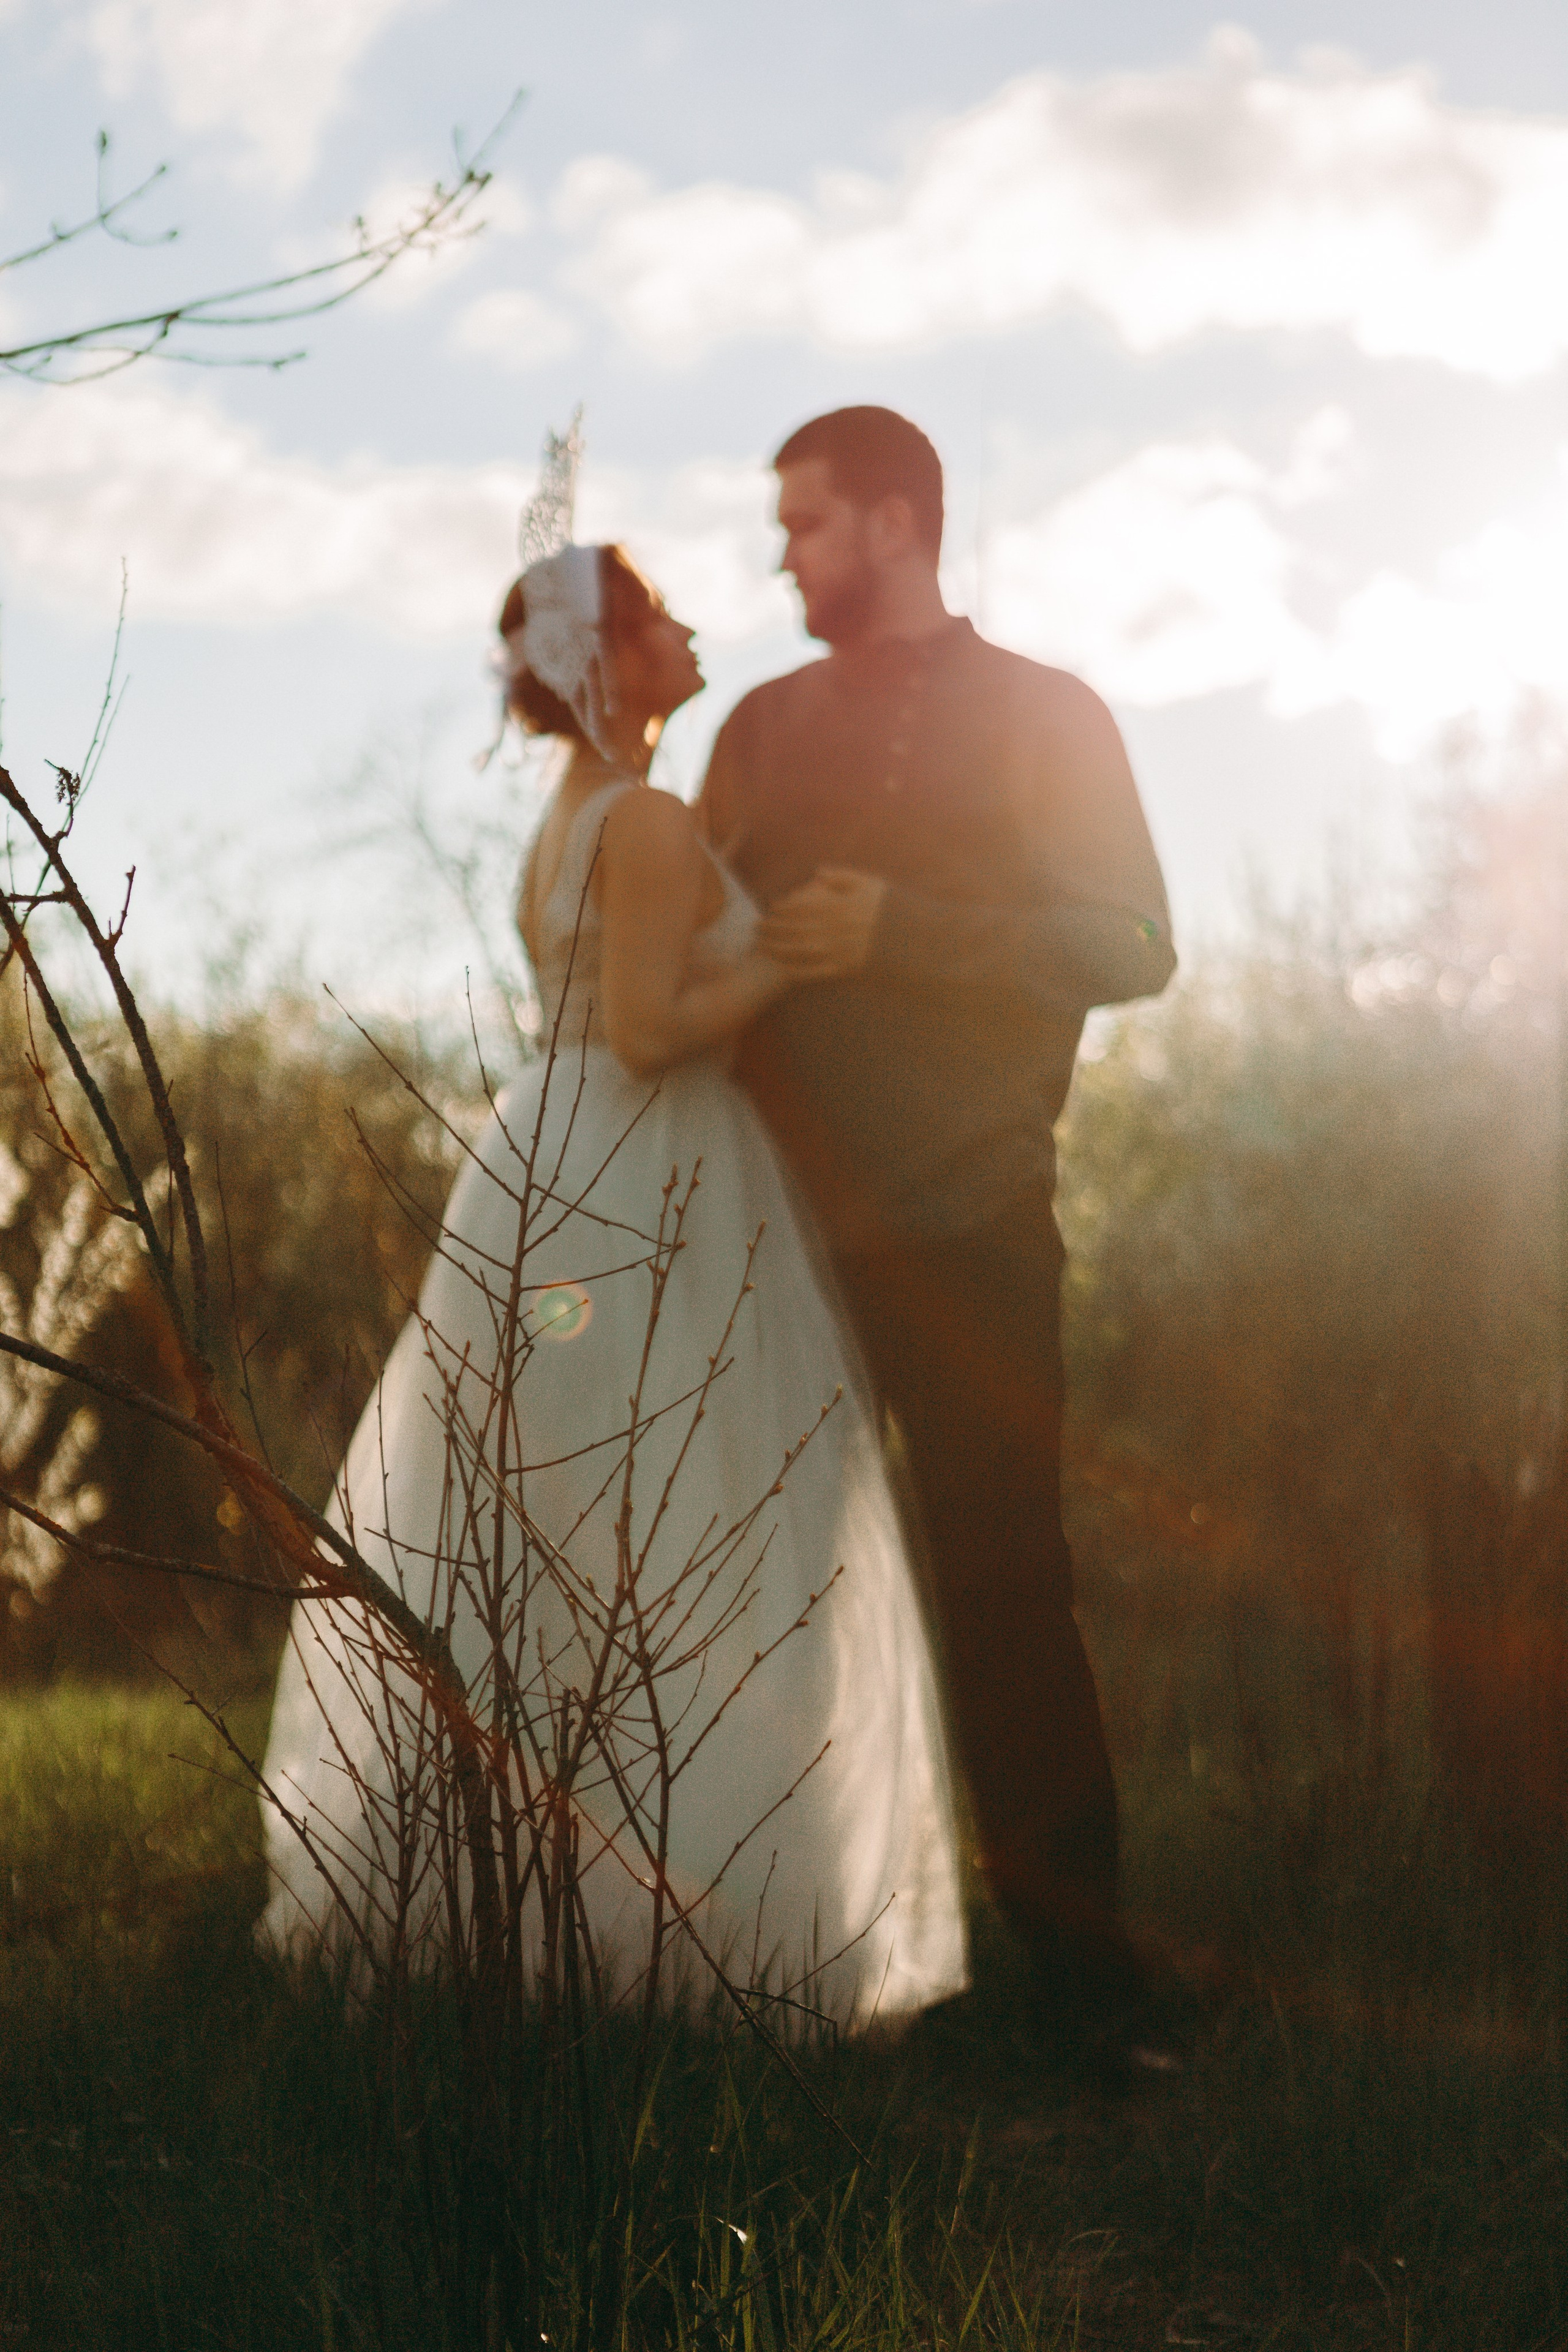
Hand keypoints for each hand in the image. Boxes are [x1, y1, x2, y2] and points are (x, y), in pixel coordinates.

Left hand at [756, 867, 888, 980]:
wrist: (912, 939)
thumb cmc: (890, 908)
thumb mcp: (869, 884)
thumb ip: (841, 876)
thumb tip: (817, 872)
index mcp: (837, 906)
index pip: (801, 906)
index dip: (782, 908)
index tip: (770, 908)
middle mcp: (833, 928)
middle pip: (794, 928)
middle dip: (772, 929)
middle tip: (755, 929)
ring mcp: (838, 950)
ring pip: (799, 950)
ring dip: (777, 949)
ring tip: (761, 947)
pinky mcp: (844, 969)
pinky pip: (815, 971)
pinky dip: (797, 970)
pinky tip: (784, 968)